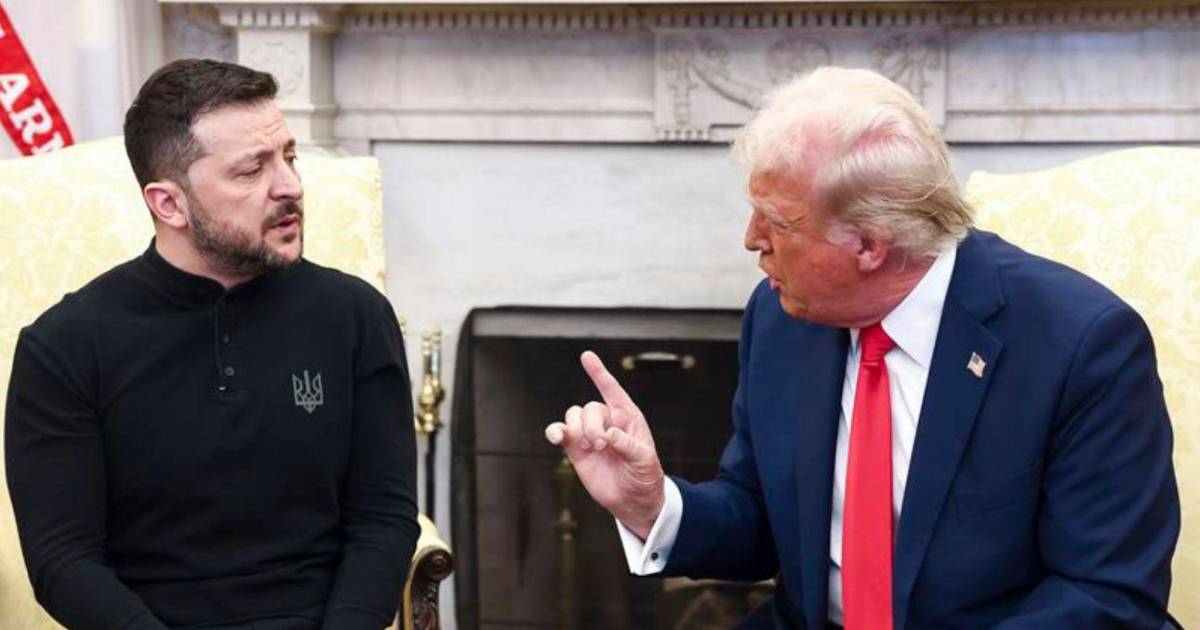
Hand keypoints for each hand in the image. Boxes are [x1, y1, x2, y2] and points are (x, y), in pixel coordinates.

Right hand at [545, 351, 665, 539]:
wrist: (633, 499)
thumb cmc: (645, 475)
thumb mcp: (645, 460)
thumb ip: (628, 445)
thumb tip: (610, 434)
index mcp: (627, 417)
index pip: (612, 390)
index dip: (599, 373)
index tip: (586, 356)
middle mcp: (607, 421)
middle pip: (589, 408)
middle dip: (591, 425)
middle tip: (600, 444)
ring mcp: (589, 434)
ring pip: (573, 415)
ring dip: (577, 429)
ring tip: (589, 447)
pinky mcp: (575, 448)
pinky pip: (559, 431)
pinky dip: (554, 431)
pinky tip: (556, 437)